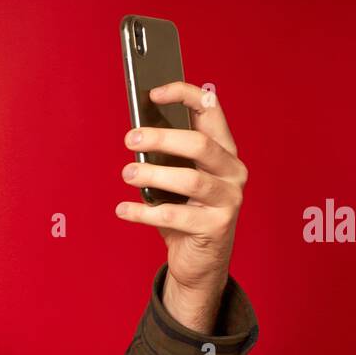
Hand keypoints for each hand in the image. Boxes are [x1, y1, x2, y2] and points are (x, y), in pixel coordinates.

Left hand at [116, 81, 247, 330]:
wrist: (200, 261)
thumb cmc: (185, 213)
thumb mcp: (177, 180)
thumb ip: (166, 157)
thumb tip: (135, 136)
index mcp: (224, 151)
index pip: (210, 110)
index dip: (184, 95)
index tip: (153, 92)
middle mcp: (233, 172)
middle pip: (199, 143)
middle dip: (161, 137)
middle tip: (129, 138)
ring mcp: (229, 200)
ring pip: (190, 179)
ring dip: (152, 174)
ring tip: (127, 173)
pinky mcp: (216, 227)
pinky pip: (174, 215)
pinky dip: (143, 212)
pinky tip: (122, 210)